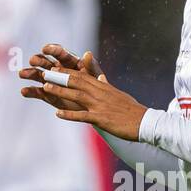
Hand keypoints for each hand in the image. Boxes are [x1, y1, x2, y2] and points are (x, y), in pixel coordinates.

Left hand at [18, 44, 147, 140]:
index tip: (54, 68)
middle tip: (45, 72)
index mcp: (103, 87)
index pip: (82, 75)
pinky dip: (69, 114)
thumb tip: (101, 77)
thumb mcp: (118, 94)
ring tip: (46, 87)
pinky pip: (82, 116)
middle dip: (59, 76)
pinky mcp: (101, 118)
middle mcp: (100, 93)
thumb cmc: (132, 110)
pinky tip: (58, 113)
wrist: (144, 122)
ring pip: (77, 95)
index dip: (67, 71)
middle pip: (77, 81)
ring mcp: (100, 105)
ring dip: (60, 90)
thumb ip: (106, 85)